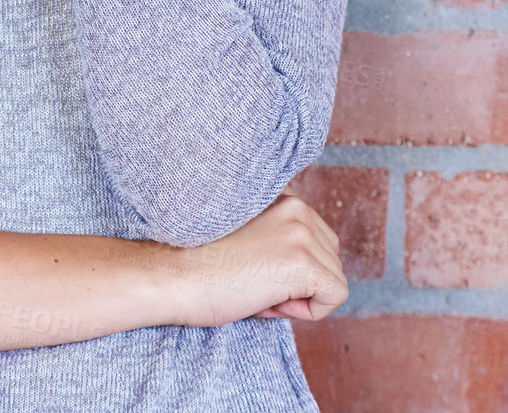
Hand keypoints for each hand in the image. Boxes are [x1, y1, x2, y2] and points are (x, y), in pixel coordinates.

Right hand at [163, 190, 347, 328]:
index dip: (290, 267)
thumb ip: (280, 236)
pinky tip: (272, 303)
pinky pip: (335, 296)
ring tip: (261, 291)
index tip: (254, 270)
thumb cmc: (202, 265)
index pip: (316, 240)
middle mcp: (297, 207)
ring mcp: (301, 234)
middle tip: (257, 285)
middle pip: (331, 257)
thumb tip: (313, 269)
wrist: (172, 277)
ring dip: (304, 296)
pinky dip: (312, 311)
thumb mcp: (250, 235)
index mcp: (284, 196)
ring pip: (334, 277)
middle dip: (303, 280)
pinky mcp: (304, 263)